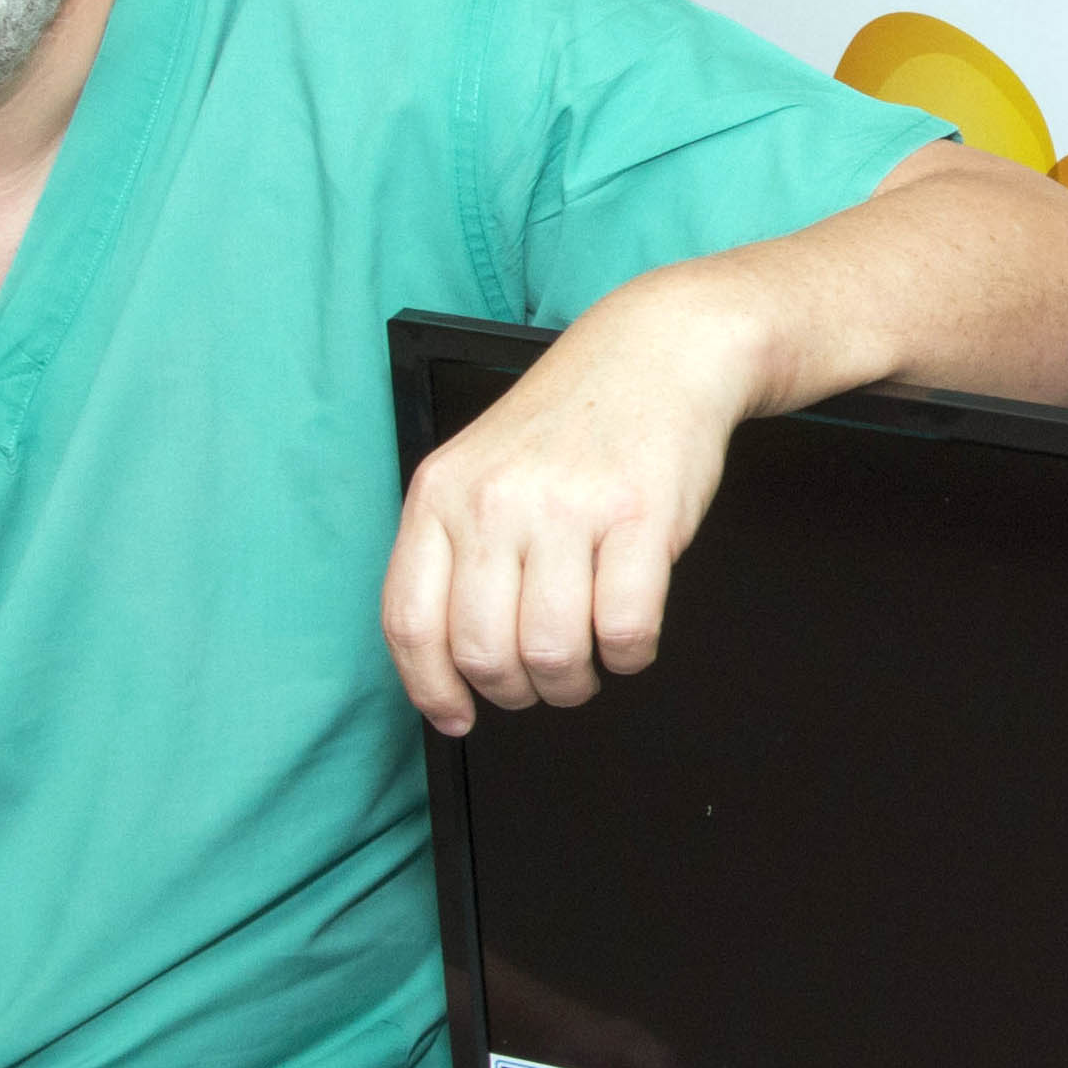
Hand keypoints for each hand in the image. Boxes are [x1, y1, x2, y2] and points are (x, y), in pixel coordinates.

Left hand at [382, 291, 756, 726]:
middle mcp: (495, 500)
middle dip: (516, 691)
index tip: (456, 715)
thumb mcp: (481, 469)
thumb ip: (456, 551)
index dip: (431, 688)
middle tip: (541, 681)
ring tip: (588, 662)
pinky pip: (625, 631)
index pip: (410, 621)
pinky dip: (630, 656)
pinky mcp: (640, 517)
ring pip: (553, 653)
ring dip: (574, 683)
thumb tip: (446, 662)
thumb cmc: (572, 424)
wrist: (657, 352)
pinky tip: (629, 637)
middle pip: (484, 651)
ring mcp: (567, 508)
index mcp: (441, 492)